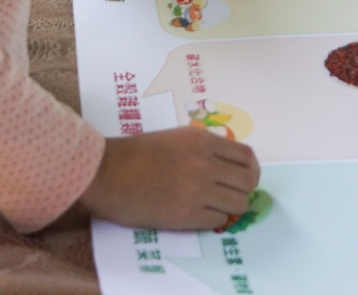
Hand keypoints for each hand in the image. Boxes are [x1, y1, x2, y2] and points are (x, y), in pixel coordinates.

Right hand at [81, 125, 259, 230]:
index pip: (247, 157)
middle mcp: (206, 164)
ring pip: (238, 203)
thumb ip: (205, 147)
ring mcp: (197, 190)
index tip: (245, 177)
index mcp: (203, 140)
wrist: (107, 172)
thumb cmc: (136, 153)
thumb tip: (228, 165)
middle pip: (248, 182)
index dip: (251, 169)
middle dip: (244, 189)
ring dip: (231, 205)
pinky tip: (200, 213)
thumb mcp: (177, 137)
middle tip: (232, 193)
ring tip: (216, 205)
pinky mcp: (186, 215)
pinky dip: (214, 218)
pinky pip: (218, 220)